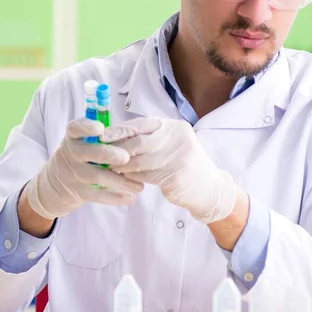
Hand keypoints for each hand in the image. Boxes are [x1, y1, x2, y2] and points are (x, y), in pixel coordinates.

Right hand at [24, 118, 143, 219]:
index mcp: (73, 137)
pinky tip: (131, 198)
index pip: (76, 128)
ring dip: (120, 181)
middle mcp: (71, 153)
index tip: (100, 128)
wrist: (56, 184)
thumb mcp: (82, 141)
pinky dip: (116, 198)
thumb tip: (135, 129)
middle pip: (88, 153)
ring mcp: (73, 174)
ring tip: (139, 186)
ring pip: (97, 177)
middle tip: (126, 157)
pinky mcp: (78, 192)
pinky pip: (98, 195)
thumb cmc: (81, 155)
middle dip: (107, 154)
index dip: (87, 127)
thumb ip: (103, 136)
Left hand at [101, 117, 236, 223]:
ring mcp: (179, 156)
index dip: (121, 129)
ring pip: (140, 160)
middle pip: (140, 142)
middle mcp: (178, 138)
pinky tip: (125, 178)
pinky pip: (146, 175)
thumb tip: (116, 136)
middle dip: (119, 149)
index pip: (143, 124)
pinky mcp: (176, 175)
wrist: (208, 187)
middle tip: (103, 155)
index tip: (103, 135)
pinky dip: (133, 177)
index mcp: (175, 127)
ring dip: (123, 166)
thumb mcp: (171, 144)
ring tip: (111, 169)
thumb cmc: (183, 164)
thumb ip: (150, 138)